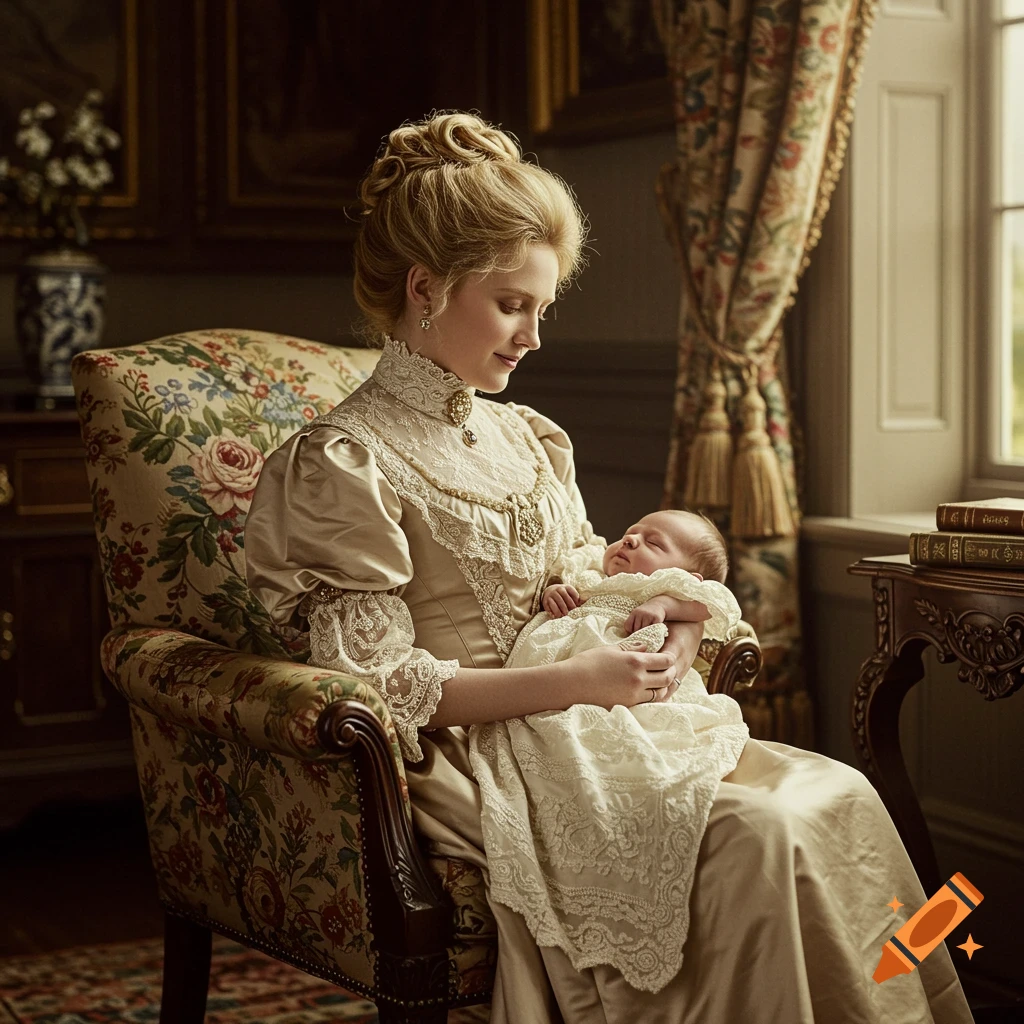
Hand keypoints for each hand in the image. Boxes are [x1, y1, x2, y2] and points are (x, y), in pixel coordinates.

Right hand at [542, 583, 583, 617]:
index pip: (572, 592)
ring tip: (563, 616)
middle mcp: (559, 589)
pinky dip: (551, 611)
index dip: (575, 599)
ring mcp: (552, 594)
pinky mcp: (545, 600)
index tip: (577, 606)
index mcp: (566, 587)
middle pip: (564, 597)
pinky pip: (548, 605)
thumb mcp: (570, 594)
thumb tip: (587, 601)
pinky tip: (554, 616)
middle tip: (571, 613)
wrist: (549, 591)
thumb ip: (577, 598)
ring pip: (556, 601)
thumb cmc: (564, 595)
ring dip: (560, 609)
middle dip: (568, 606)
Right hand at [563, 643, 679, 709]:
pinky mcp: (627, 705)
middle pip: (667, 677)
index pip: (665, 661)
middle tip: (667, 670)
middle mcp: (639, 679)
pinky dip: (651, 697)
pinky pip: (647, 702)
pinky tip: (648, 693)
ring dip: (662, 687)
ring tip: (659, 682)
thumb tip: (645, 647)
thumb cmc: (588, 662)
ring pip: (660, 693)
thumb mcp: (611, 650)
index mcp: (636, 661)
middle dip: (670, 672)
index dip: (669, 658)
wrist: (572, 684)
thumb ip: (631, 648)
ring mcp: (634, 694)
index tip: (667, 657)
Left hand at [624, 597, 668, 634]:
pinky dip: (653, 632)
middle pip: (636, 629)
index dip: (630, 632)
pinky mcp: (656, 618)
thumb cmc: (646, 613)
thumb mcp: (637, 615)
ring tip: (647, 635)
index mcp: (634, 612)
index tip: (634, 634)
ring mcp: (648, 615)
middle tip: (642, 637)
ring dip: (646, 634)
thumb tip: (630, 638)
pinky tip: (653, 632)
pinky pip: (653, 629)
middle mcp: (640, 613)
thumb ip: (633, 624)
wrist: (659, 604)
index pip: (628, 626)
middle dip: (638, 634)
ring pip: (644, 630)